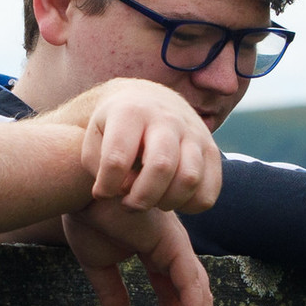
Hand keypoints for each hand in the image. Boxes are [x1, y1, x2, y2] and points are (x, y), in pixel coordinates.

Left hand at [57, 79, 222, 212]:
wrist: (146, 101)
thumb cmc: (113, 129)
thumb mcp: (94, 140)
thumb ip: (100, 169)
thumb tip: (125, 191)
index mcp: (131, 112)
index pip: (118, 157)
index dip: (107, 185)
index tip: (102, 192)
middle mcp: (167, 118)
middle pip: (161, 166)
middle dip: (141, 198)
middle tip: (129, 204)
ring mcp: (194, 132)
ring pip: (189, 179)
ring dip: (167, 202)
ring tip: (151, 200)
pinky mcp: (211, 149)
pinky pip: (209, 190)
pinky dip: (190, 205)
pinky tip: (171, 198)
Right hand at [59, 201, 218, 305]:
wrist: (80, 189)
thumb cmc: (85, 216)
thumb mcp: (97, 265)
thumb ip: (112, 293)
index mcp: (156, 253)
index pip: (173, 295)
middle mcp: (171, 250)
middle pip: (193, 297)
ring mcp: (174, 246)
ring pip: (197, 294)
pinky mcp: (171, 244)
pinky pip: (188, 284)